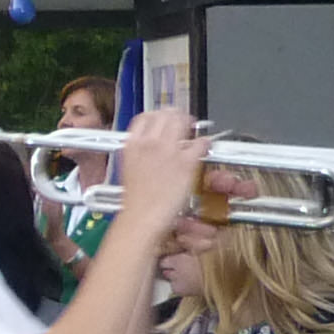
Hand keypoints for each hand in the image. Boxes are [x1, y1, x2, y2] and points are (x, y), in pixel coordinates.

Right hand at [110, 109, 211, 239]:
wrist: (142, 218)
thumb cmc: (135, 201)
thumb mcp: (129, 170)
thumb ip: (140, 152)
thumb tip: (149, 146)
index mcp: (132, 145)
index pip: (144, 117)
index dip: (156, 116)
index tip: (162, 118)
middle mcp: (149, 143)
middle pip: (165, 115)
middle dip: (175, 115)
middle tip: (182, 120)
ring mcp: (169, 151)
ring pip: (183, 122)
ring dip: (190, 124)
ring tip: (193, 129)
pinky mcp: (186, 162)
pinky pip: (201, 143)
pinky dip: (204, 144)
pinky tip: (202, 148)